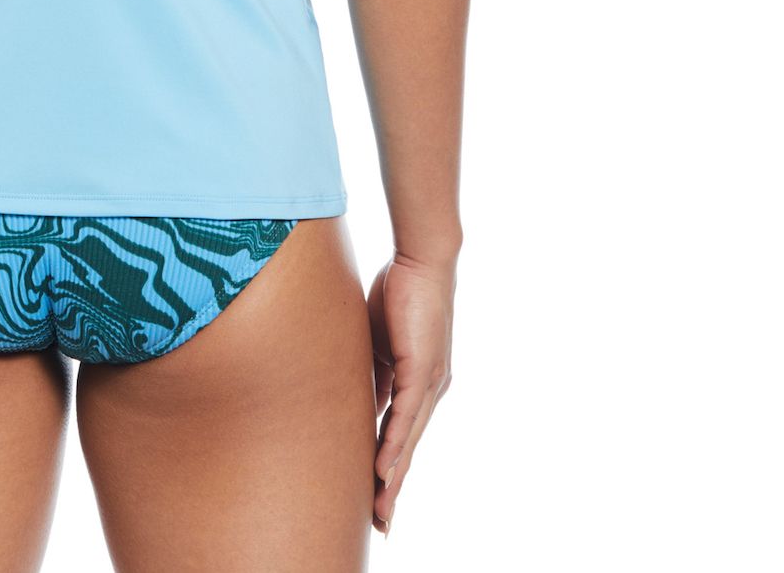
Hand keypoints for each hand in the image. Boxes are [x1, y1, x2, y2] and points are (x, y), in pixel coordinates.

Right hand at [368, 251, 454, 534]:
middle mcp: (429, 390)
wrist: (420, 261)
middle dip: (392, 488)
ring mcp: (429, 382)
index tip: (376, 497)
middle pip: (407, 448)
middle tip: (379, 523)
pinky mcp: (423, 370)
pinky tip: (386, 470)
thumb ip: (369, 370)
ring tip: (381, 510)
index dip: (388, 467)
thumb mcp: (377, 341)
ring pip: (409, 440)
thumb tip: (353, 395)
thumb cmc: (399, 291)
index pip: (399, 434)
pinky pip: (407, 416)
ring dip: (394, 478)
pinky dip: (396, 445)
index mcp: (416, 383)